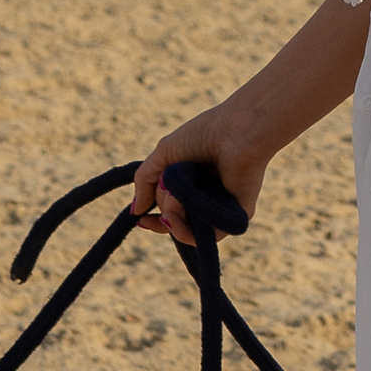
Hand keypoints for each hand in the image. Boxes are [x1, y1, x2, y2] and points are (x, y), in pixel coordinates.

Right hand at [128, 108, 272, 244]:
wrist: (236, 132)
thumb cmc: (204, 135)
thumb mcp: (165, 153)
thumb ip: (145, 180)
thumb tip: (135, 211)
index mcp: (194, 184)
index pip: (170, 210)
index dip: (154, 218)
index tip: (140, 218)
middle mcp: (207, 198)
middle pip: (173, 219)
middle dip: (163, 204)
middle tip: (170, 184)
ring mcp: (221, 210)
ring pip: (186, 231)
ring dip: (172, 215)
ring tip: (177, 195)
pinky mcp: (234, 219)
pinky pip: (206, 238)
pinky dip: (186, 231)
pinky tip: (177, 216)